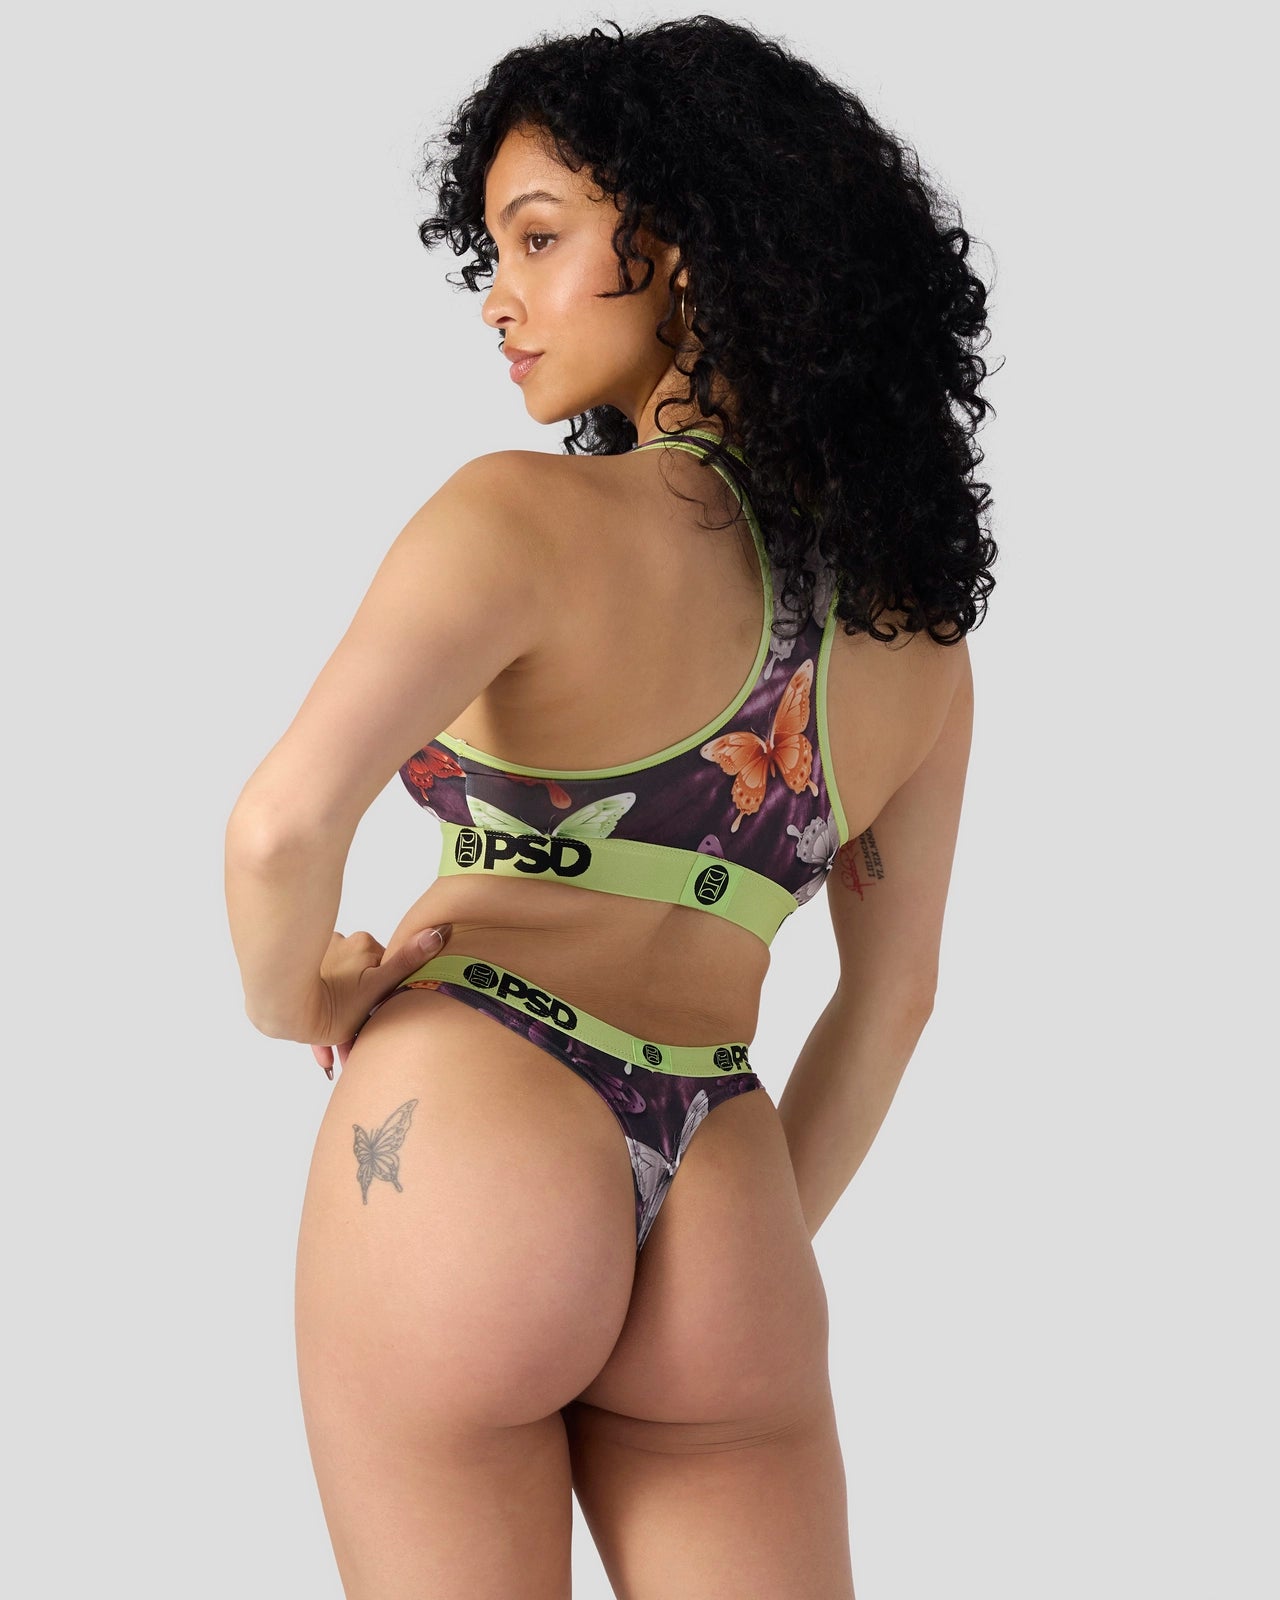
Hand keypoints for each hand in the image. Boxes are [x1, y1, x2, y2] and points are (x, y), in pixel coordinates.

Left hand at [308, 922, 453, 1078]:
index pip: (384, 970)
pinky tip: (320, 1044)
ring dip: (338, 1020)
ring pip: (337, 991)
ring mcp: (319, 957)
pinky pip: (317, 997)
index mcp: (362, 945)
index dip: (383, 998)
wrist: (283, 1009)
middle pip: (359, 982)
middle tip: (352, 1044)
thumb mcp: (380, 988)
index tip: (376, 1021)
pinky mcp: (299, 972)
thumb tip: (439, 932)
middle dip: (358, 1014)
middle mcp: (341, 944)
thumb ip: (408, 962)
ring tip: (333, 1053)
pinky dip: (320, 1018)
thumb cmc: (332, 1003)